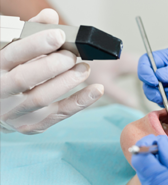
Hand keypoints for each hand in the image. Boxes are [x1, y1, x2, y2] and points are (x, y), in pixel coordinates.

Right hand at [0, 9, 103, 133]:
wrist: (0, 107)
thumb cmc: (11, 73)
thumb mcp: (14, 51)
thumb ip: (31, 33)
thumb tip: (50, 15)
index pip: (12, 54)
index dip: (36, 44)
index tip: (59, 35)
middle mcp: (1, 92)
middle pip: (25, 78)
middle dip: (52, 65)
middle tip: (72, 55)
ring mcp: (16, 112)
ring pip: (42, 98)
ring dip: (67, 81)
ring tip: (84, 68)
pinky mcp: (33, 125)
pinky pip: (59, 114)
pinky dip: (80, 102)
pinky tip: (97, 90)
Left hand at [131, 135, 167, 184]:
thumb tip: (159, 143)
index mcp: (160, 182)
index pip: (140, 158)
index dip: (145, 144)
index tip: (155, 138)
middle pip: (140, 165)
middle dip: (149, 150)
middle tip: (162, 143)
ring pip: (145, 172)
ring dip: (153, 160)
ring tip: (167, 154)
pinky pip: (151, 181)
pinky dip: (157, 170)